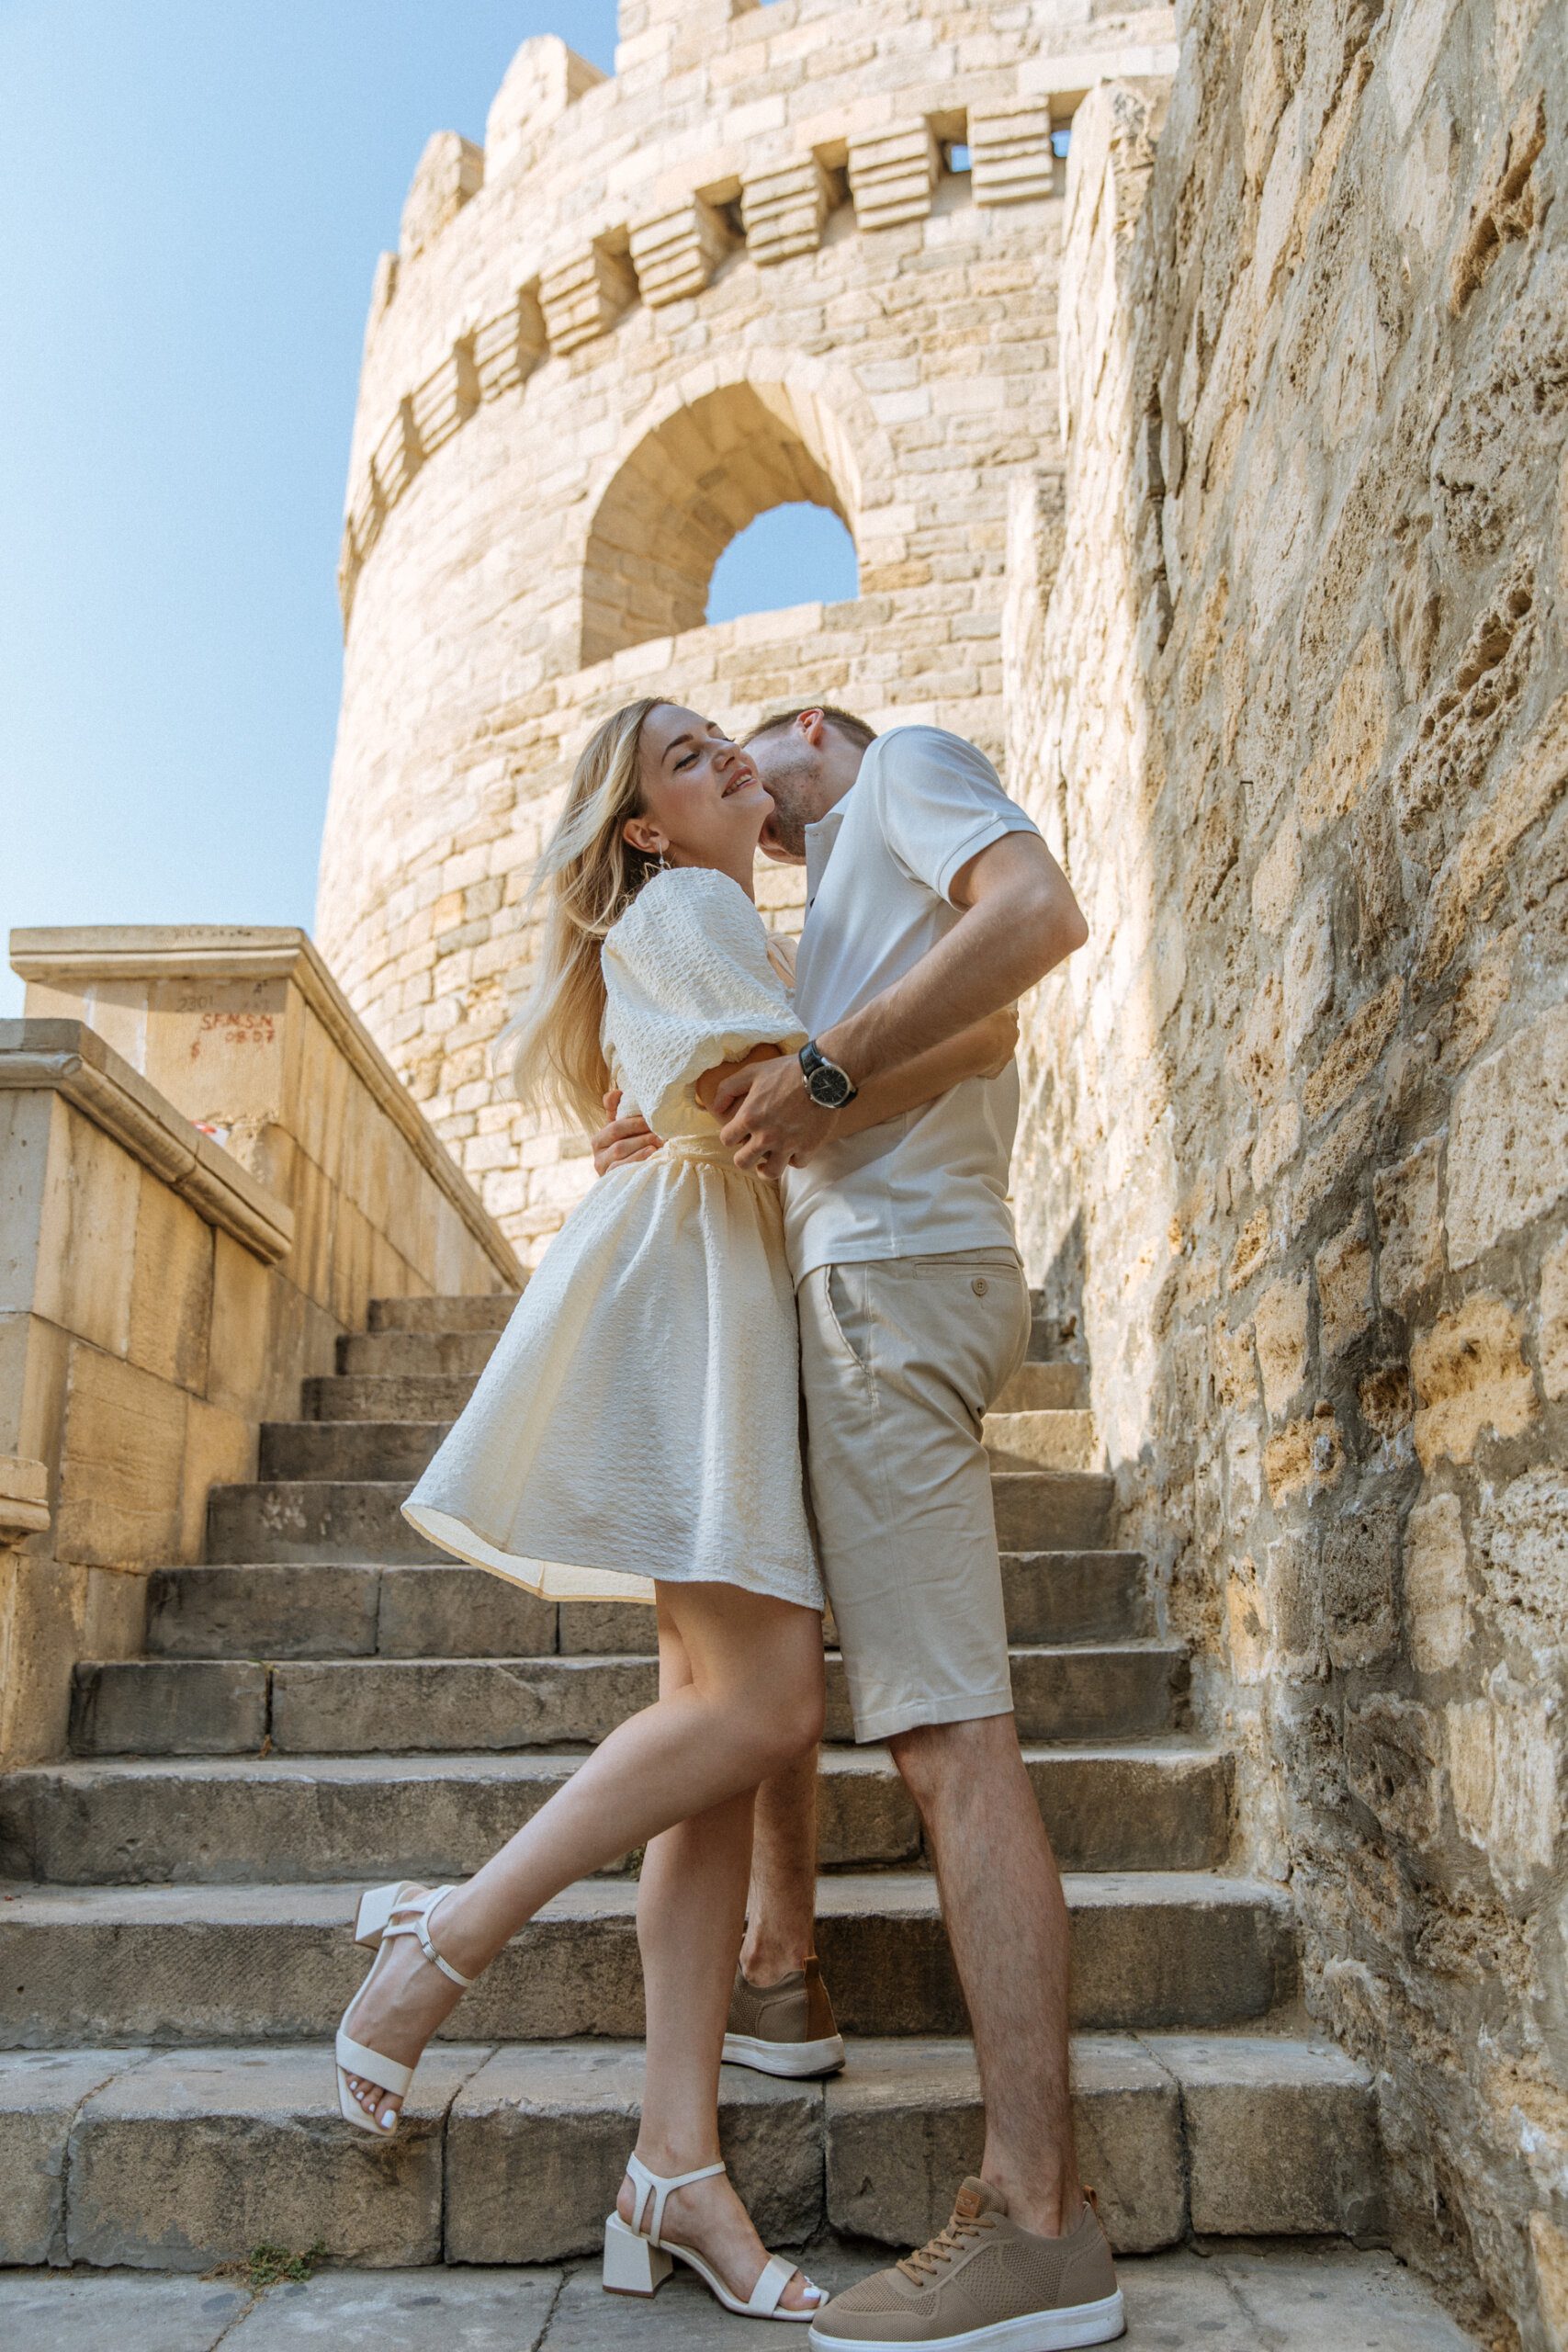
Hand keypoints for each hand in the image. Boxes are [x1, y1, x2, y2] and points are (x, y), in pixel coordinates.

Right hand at [592, 1088, 658, 1175]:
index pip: (615, 1127)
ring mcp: (603, 1170)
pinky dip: (639, 1159)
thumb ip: (618, 1112)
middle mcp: (597, 1155)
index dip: (634, 1122)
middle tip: (660, 1131)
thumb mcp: (623, 1132)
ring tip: (660, 1141)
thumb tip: (616, 1092)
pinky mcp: (611, 1180)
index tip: (652, 1118)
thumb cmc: (629, 1151)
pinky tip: (653, 1154)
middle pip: (618, 1141)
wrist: (632, 1183)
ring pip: (620, 1153)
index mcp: (599, 1140)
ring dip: (642, 1146)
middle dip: (641, 1135)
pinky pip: (623, 1168)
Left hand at [715, 1054, 837, 1176]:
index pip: (726, 1140)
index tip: (736, 1134)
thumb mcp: (752, 1072)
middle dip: (743, 1157)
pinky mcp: (808, 1148)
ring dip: (765, 1169)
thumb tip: (715, 1106)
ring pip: (770, 1173)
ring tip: (766, 1165)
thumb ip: (729, 1088)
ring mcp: (787, 1145)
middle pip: (743, 1162)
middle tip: (749, 1151)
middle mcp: (765, 1137)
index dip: (730, 1136)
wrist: (823, 1075)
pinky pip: (796, 1164)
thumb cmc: (786, 1071)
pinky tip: (793, 1151)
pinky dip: (794, 1159)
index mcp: (749, 1118)